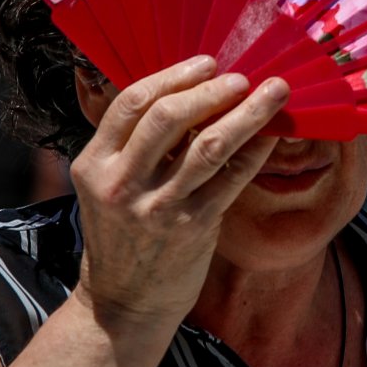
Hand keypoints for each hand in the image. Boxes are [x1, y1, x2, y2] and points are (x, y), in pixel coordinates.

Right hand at [67, 56, 287, 333]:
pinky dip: (256, 150)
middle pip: (168, 116)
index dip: (172, 76)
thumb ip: (132, 145)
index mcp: (93, 165)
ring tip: (272, 92)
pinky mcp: (193, 227)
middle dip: (210, 89)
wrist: (124, 302)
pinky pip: (233, 178)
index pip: (131, 104)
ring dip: (247, 112)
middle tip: (241, 76)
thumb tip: (189, 91)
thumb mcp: (106, 185)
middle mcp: (121, 185)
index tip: (205, 63)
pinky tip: (273, 133)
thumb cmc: (122, 235)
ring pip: (209, 145)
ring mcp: (158, 208)